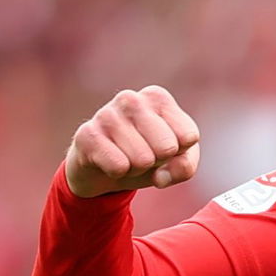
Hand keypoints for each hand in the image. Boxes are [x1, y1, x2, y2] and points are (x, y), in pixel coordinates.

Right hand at [65, 85, 200, 197]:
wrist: (103, 168)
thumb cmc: (148, 156)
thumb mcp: (177, 161)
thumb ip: (184, 167)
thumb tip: (161, 177)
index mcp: (158, 97)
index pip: (188, 137)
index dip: (179, 152)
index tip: (163, 146)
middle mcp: (131, 99)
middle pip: (167, 148)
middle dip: (158, 161)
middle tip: (143, 154)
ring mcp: (106, 114)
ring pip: (143, 160)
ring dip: (137, 168)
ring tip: (126, 157)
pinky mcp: (87, 135)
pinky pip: (119, 167)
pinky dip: (119, 173)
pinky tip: (109, 161)